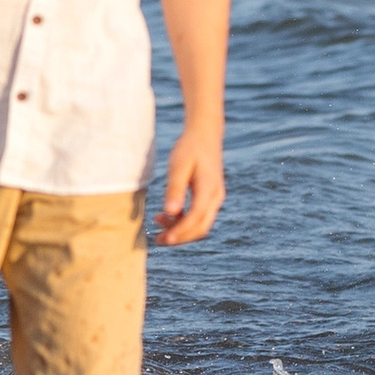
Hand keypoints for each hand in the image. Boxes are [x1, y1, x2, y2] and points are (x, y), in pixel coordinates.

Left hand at [155, 131, 224, 246]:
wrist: (205, 134)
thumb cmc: (189, 147)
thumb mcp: (178, 166)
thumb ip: (175, 189)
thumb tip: (170, 212)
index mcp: (208, 189)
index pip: (196, 218)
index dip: (180, 232)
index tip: (164, 239)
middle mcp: (216, 197)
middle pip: (200, 228)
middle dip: (180, 237)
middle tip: (158, 240)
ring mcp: (215, 198)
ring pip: (201, 224)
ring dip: (181, 229)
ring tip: (158, 223)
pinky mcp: (210, 196)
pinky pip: (200, 216)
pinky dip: (184, 221)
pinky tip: (167, 215)